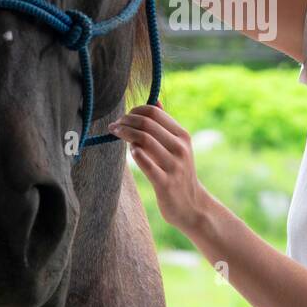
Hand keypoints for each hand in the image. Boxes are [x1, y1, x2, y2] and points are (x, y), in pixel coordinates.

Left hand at [110, 103, 214, 231]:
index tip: (124, 116)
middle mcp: (180, 148)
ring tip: (115, 133)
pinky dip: (134, 153)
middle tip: (114, 124)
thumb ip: (166, 126)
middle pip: (147, 124)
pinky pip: (145, 163)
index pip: (155, 112)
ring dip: (125, 133)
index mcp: (183, 136)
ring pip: (144, 140)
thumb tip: (155, 101)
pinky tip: (130, 151)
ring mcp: (173, 166)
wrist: (192, 205)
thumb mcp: (179, 147)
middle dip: (126, 120)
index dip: (135, 110)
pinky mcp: (165, 183)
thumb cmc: (179, 172)